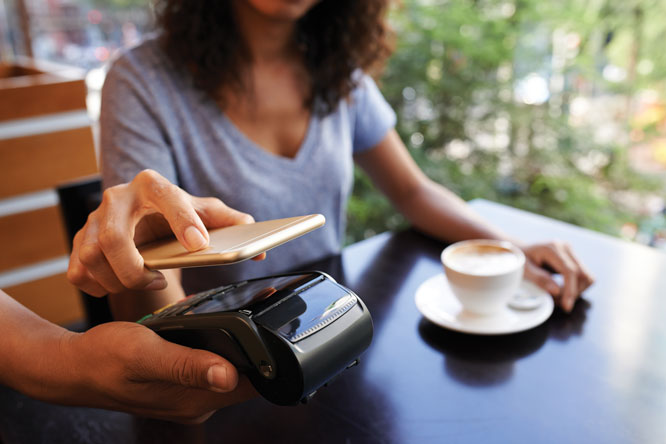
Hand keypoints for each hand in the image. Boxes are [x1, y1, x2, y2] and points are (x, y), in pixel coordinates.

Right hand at [58, 322, 256, 422]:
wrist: (76, 366)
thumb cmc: (105, 358)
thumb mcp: (146, 354)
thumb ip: (186, 365)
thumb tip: (228, 376)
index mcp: (194, 400)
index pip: (250, 385)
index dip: (269, 360)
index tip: (277, 330)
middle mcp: (197, 402)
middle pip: (245, 378)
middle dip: (257, 349)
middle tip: (262, 312)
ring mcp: (190, 395)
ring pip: (230, 370)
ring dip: (239, 348)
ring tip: (244, 316)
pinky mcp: (182, 385)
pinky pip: (212, 366)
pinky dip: (219, 348)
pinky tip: (216, 330)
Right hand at [68, 169, 263, 295]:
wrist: (143, 218)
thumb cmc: (175, 215)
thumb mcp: (203, 213)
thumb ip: (231, 223)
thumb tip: (258, 247)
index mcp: (152, 185)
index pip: (167, 197)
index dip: (183, 220)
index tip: (198, 244)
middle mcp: (117, 198)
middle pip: (114, 238)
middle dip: (135, 270)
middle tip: (158, 280)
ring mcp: (93, 219)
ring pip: (92, 258)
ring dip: (118, 281)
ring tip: (143, 282)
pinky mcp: (79, 241)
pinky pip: (77, 272)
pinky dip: (97, 287)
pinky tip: (118, 286)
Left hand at [521, 242, 593, 311]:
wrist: (521, 251)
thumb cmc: (520, 261)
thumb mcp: (524, 270)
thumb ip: (540, 279)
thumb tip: (557, 291)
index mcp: (552, 248)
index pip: (569, 271)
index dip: (570, 290)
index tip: (566, 306)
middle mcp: (565, 247)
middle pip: (582, 274)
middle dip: (573, 292)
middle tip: (558, 303)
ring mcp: (571, 252)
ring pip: (587, 276)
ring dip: (577, 291)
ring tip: (560, 297)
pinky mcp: (574, 258)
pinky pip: (584, 276)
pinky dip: (577, 287)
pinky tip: (564, 291)